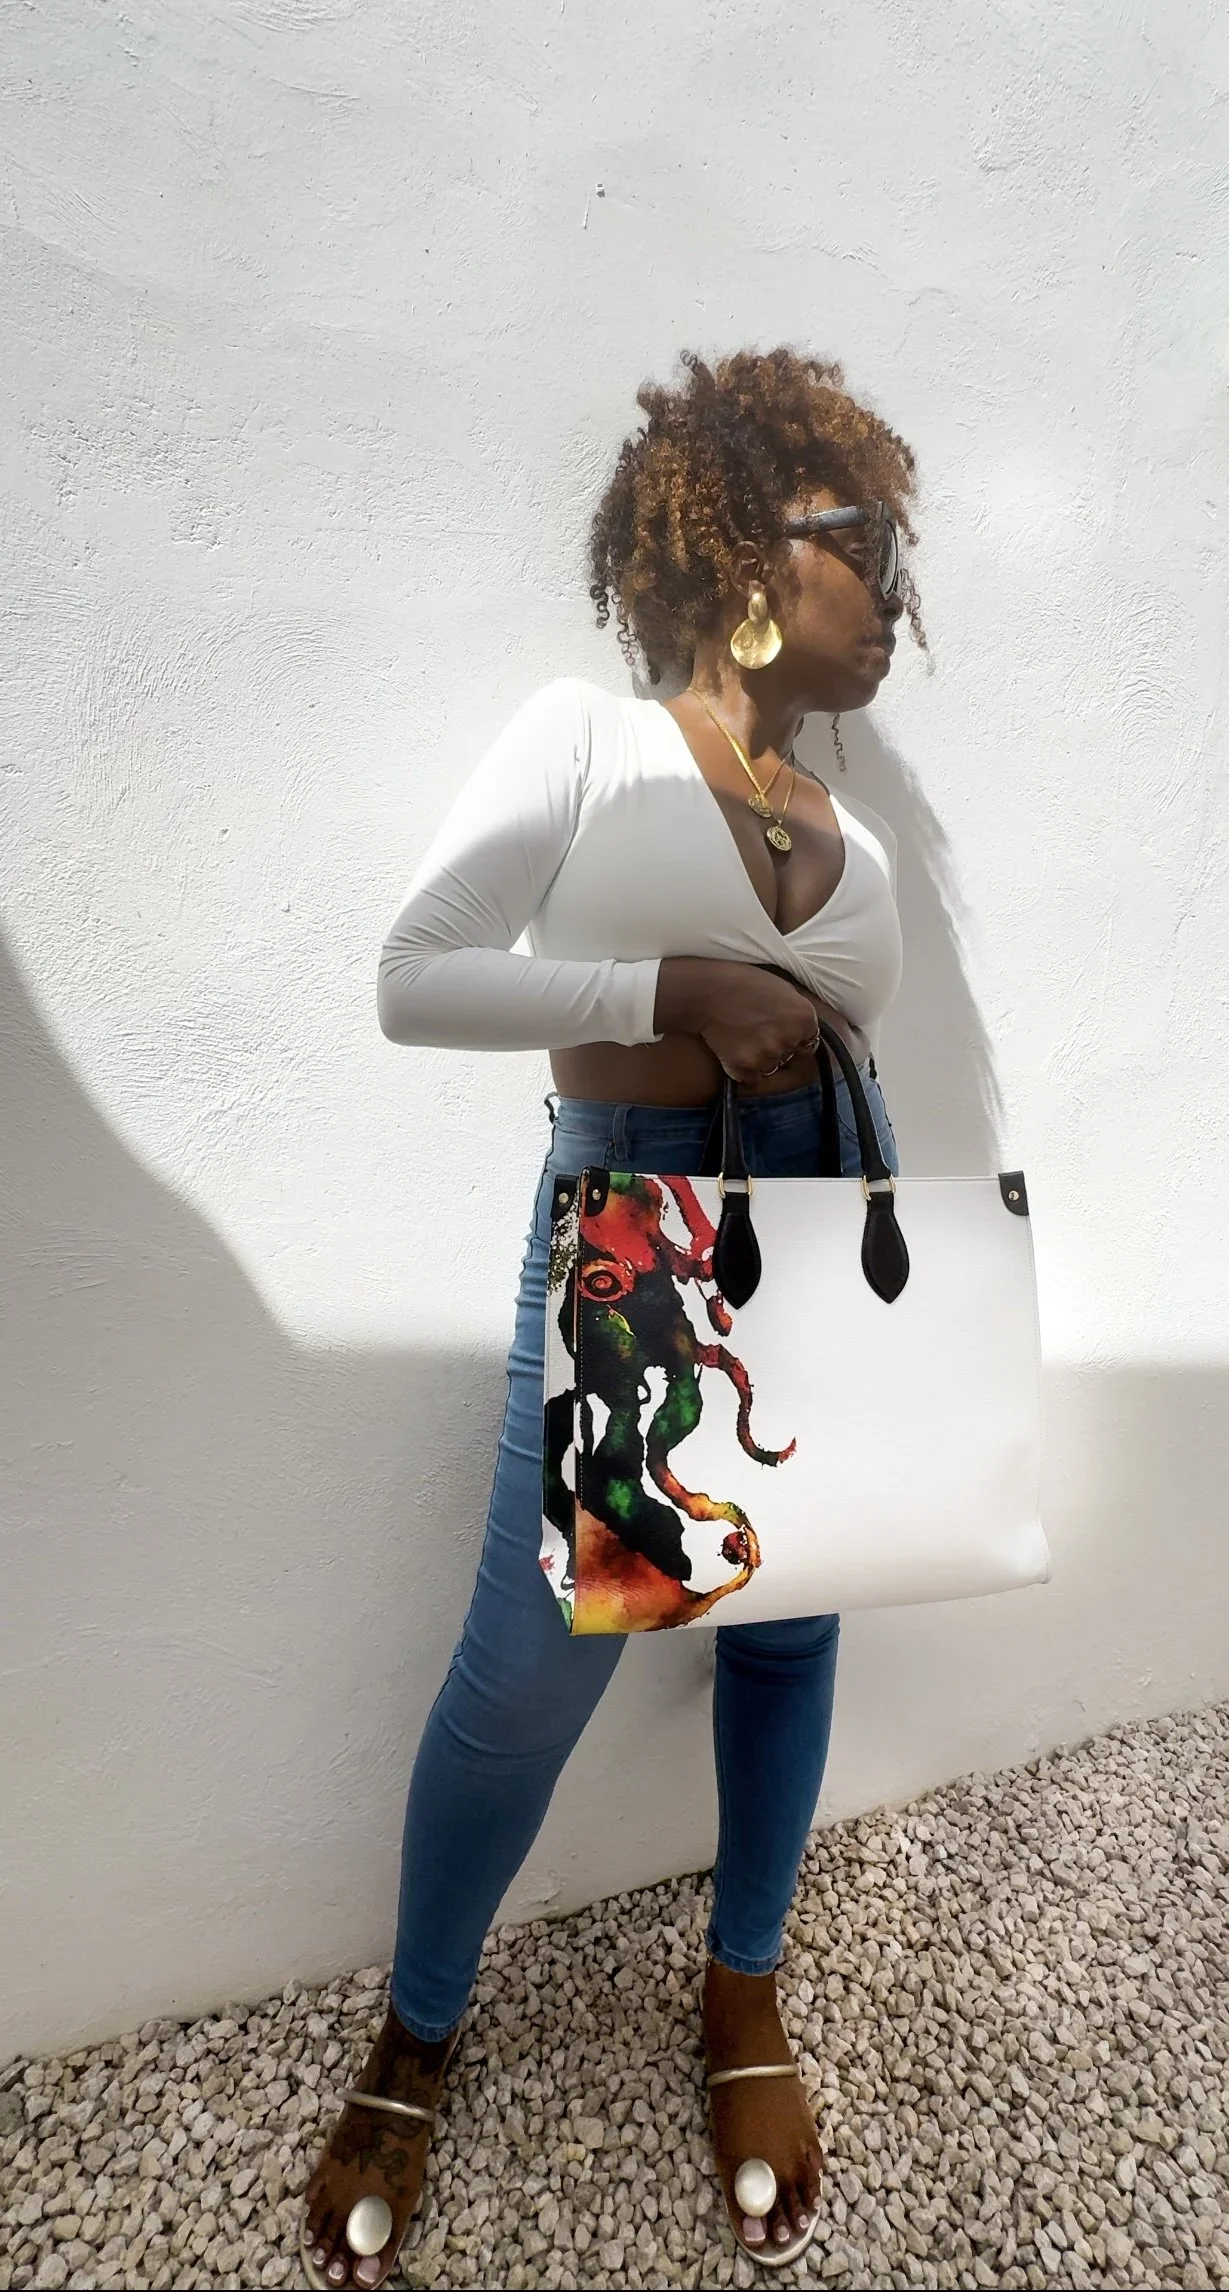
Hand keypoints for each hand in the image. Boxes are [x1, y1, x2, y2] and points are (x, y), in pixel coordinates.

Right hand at [653, 959, 824, 1085]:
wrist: (705, 991)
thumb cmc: (740, 981)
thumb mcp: (779, 986)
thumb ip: (794, 1009)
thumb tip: (801, 1025)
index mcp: (804, 1016)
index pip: (808, 1041)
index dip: (792, 1037)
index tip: (777, 1031)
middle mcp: (791, 1038)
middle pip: (789, 1056)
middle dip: (776, 1048)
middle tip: (754, 1033)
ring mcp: (770, 1055)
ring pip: (770, 1068)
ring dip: (759, 1061)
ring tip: (740, 1041)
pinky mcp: (747, 1068)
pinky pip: (751, 1080)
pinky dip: (743, 1071)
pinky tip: (732, 1053)